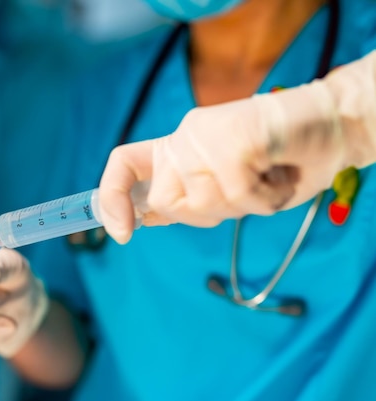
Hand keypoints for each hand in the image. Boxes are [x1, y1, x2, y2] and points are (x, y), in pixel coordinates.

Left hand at [98, 51, 375, 242]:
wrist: (330, 126)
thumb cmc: (278, 163)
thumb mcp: (224, 189)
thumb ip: (184, 198)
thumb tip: (143, 218)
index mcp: (175, 149)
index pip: (124, 165)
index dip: (112, 199)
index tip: (122, 233)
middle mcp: (183, 139)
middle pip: (166, 202)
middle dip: (205, 213)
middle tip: (243, 191)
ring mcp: (204, 135)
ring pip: (203, 203)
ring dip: (244, 205)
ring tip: (266, 177)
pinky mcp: (231, 138)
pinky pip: (238, 195)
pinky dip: (267, 198)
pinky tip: (278, 175)